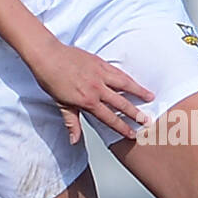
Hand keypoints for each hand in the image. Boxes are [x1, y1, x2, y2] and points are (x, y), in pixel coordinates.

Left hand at [28, 40, 152, 143]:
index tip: (132, 134)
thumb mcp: (61, 104)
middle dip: (136, 113)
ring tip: (151, 97)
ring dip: (138, 91)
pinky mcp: (99, 62)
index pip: (109, 118)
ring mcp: (99, 74)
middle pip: (121, 103)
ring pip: (124, 84)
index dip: (122, 127)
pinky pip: (117, 71)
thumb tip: (74, 141)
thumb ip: (72, 122)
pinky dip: (127, 77)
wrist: (47, 56)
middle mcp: (97, 89)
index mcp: (87, 101)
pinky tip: (134, 81)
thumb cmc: (51, 80)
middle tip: (148, 121)